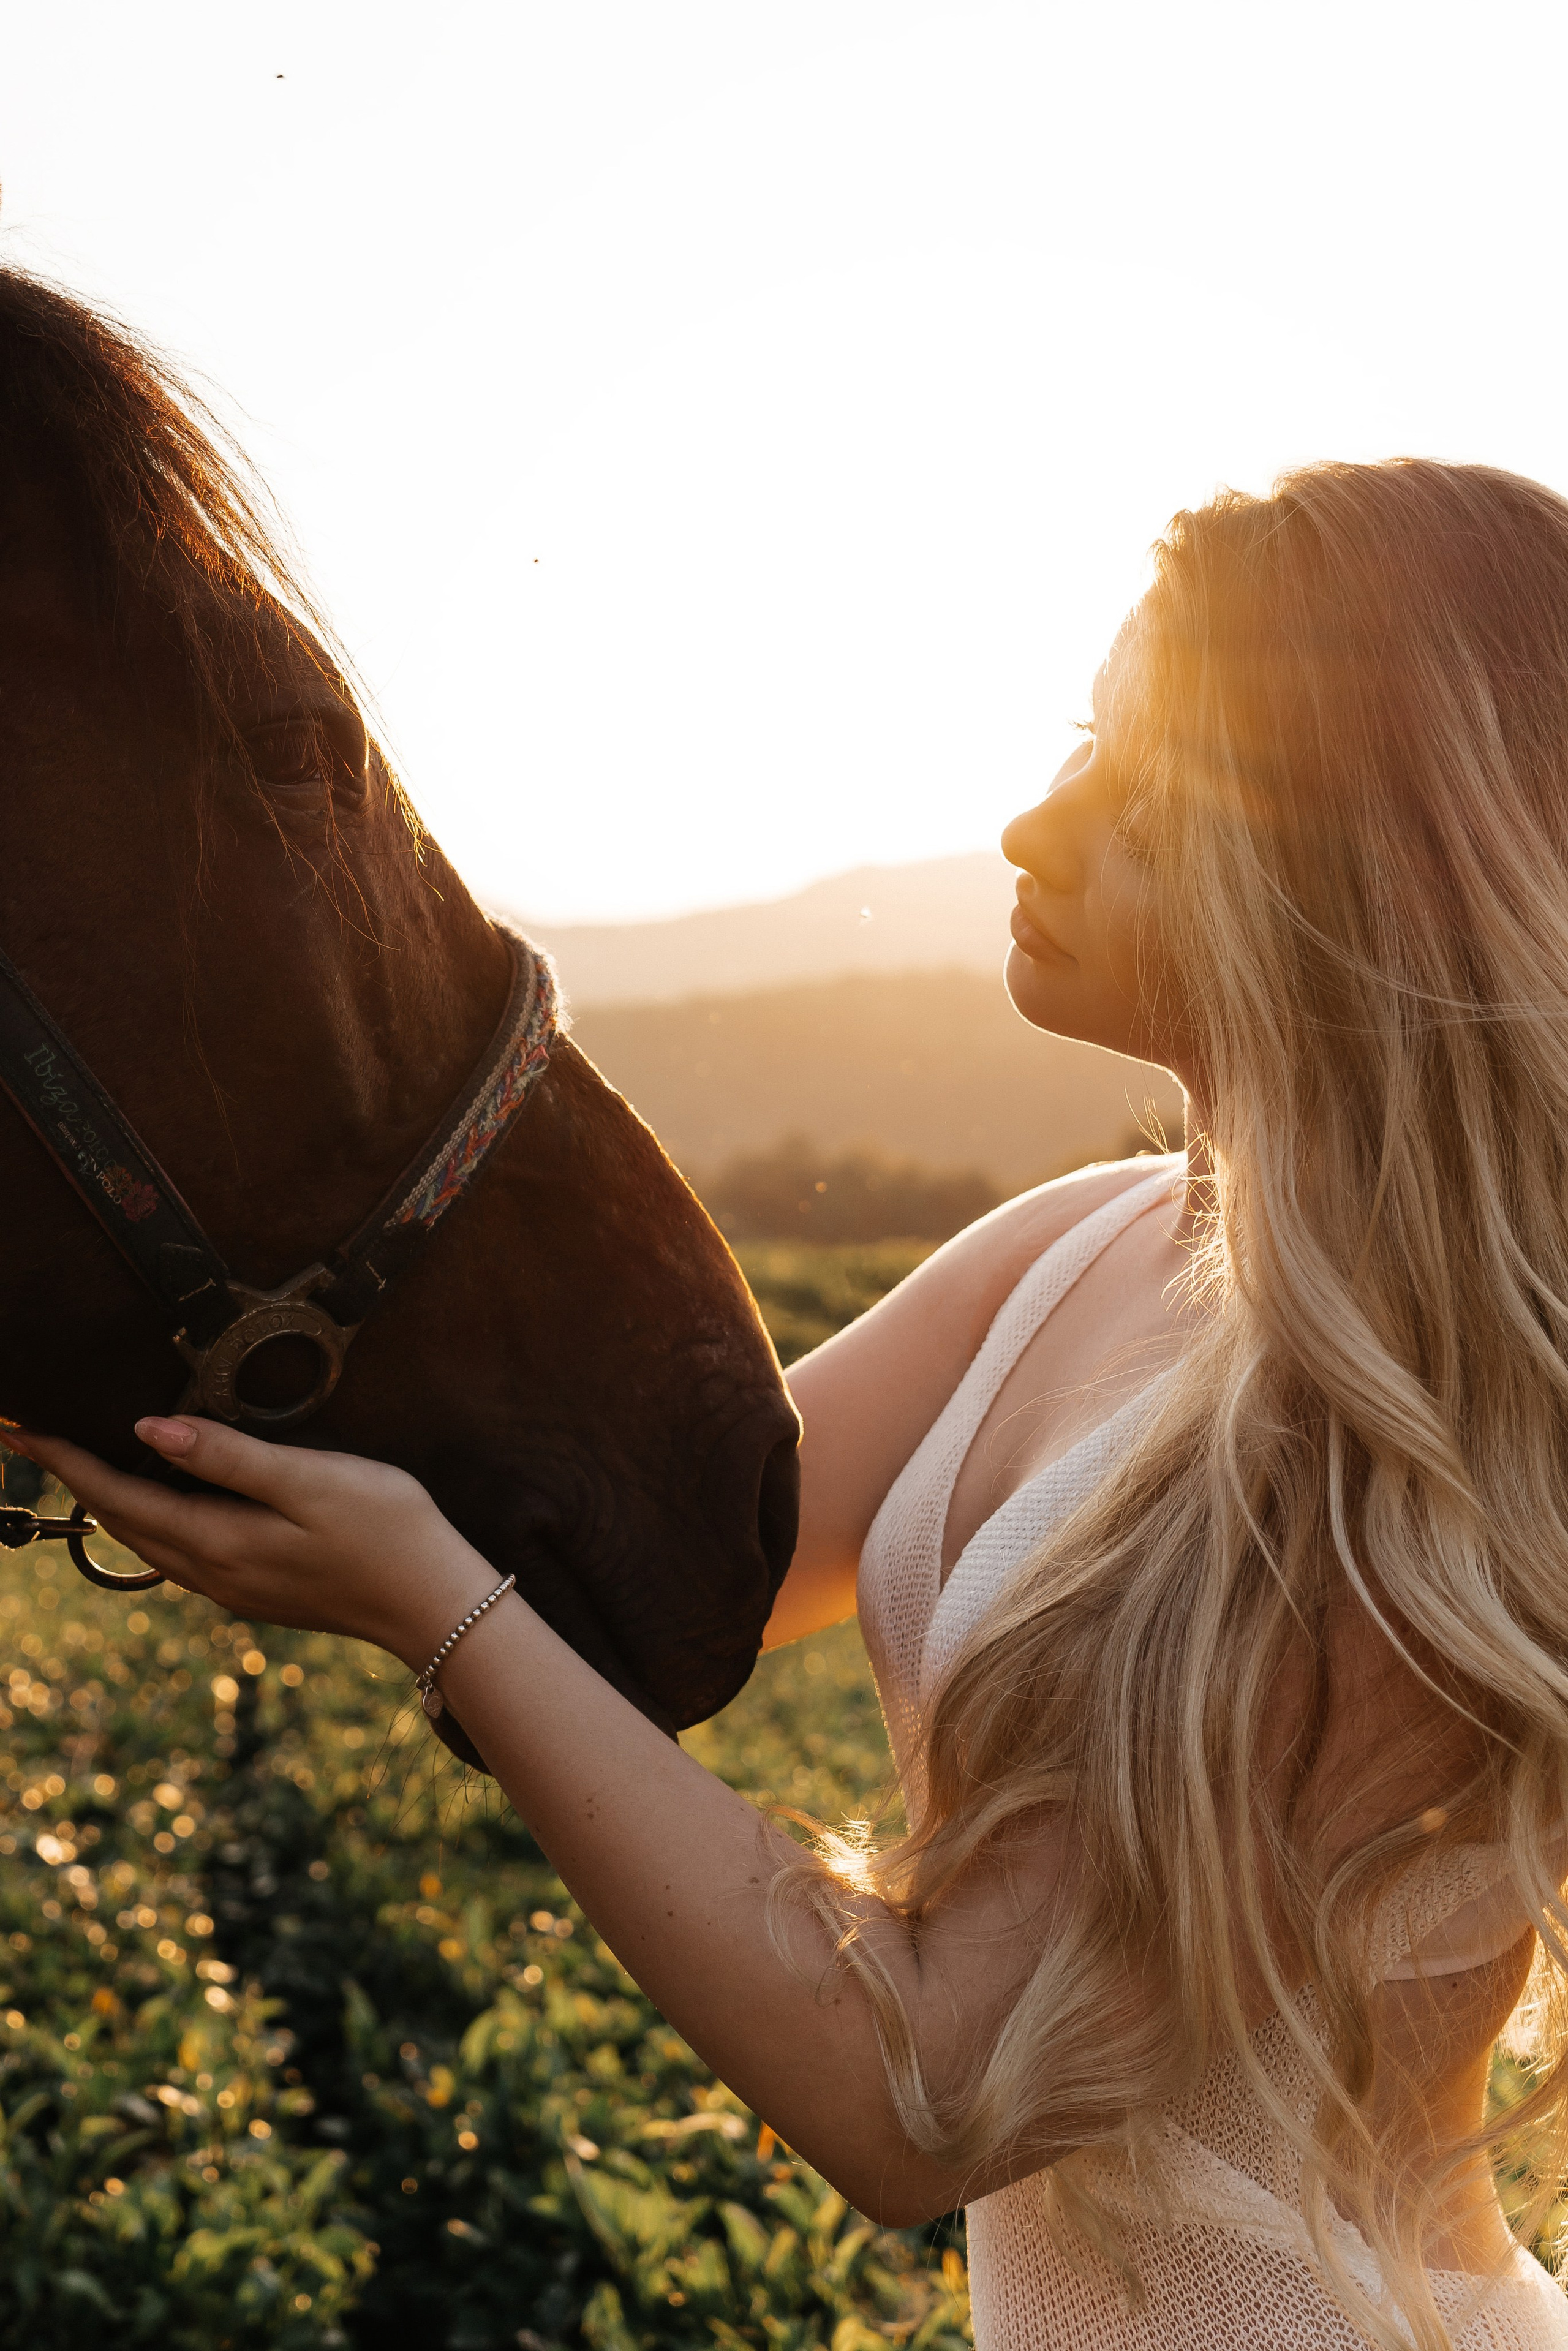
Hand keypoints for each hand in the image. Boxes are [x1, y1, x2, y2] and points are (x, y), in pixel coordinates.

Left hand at [0, 1416, 495, 1667]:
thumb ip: (227, 1456)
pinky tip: (159, 1498)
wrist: (436, 1605)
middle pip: (122, 1522)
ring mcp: (234, 1588)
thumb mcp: (309, 1480)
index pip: (117, 1496)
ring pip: (148, 1541)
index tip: (20, 1428)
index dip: (66, 1460)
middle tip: (35, 1438)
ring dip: (109, 1501)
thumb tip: (147, 1430)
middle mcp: (212, 1573)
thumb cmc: (385, 1531)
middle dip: (74, 1479)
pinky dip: (151, 1518)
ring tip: (81, 1463)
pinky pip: (180, 1551)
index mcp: (217, 1543)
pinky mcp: (257, 1590)